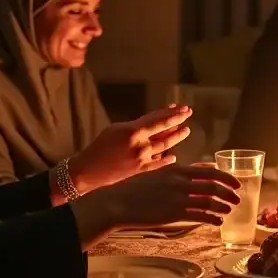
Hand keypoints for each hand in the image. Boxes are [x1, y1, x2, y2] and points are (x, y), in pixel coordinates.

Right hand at [69, 105, 192, 192]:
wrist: (88, 170)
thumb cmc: (99, 146)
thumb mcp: (116, 129)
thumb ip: (136, 126)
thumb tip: (154, 123)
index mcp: (133, 130)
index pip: (157, 119)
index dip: (170, 112)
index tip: (181, 107)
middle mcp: (140, 144)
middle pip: (165, 130)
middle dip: (178, 120)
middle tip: (188, 113)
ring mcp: (142, 158)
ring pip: (165, 145)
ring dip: (177, 137)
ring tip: (186, 130)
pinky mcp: (141, 170)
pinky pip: (158, 163)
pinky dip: (166, 159)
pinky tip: (174, 156)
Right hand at [90, 164, 242, 231]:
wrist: (116, 202)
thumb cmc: (133, 189)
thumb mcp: (156, 174)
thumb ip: (174, 175)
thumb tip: (190, 176)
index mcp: (176, 169)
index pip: (208, 171)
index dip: (225, 176)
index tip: (234, 182)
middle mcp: (180, 181)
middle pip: (214, 185)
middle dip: (230, 191)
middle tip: (238, 197)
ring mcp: (178, 197)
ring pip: (210, 201)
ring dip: (223, 205)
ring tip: (230, 210)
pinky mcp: (174, 213)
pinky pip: (200, 216)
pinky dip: (213, 218)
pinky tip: (218, 221)